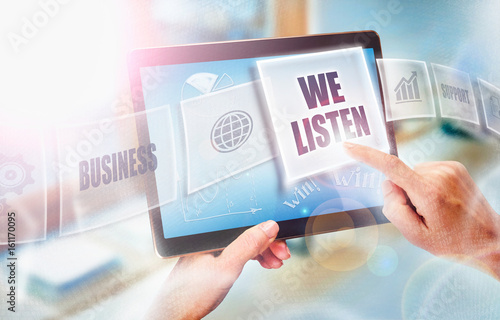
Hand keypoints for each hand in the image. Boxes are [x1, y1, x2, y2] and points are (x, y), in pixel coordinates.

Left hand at [145, 220, 289, 319]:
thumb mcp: (226, 269)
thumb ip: (247, 246)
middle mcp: (211, 238)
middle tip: (282, 255)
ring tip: (274, 262)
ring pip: (244, 243)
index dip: (266, 232)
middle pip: (246, 233)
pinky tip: (261, 263)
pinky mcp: (213, 259)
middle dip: (267, 244)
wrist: (175, 315)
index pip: (245, 224)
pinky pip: (238, 252)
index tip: (280, 241)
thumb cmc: (191, 295)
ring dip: (263, 251)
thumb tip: (267, 227)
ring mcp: (212, 248)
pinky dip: (252, 258)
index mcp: (211, 234)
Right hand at [343, 142, 499, 278]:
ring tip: (435, 210)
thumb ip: (393, 209)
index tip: (349, 146)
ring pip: (412, 175)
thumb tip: (388, 184)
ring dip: (415, 190)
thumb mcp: (416, 236)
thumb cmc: (453, 242)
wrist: (489, 239)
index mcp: (429, 193)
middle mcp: (440, 174)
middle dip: (401, 194)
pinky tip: (441, 201)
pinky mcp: (455, 166)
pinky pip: (425, 172)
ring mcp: (449, 168)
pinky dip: (426, 185)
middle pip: (400, 178)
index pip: (391, 167)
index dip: (366, 155)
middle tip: (421, 215)